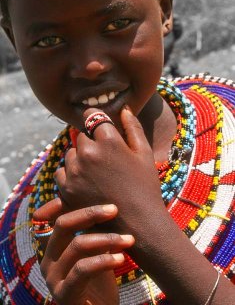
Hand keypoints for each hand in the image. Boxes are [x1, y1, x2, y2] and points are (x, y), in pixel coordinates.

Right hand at [33, 198, 134, 304]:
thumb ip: (94, 230)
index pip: (58, 215)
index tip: (101, 195)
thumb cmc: (100, 281)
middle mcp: (48, 259)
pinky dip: (103, 260)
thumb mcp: (97, 251)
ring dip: (107, 238)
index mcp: (54, 246)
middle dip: (91, 213)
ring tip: (129, 239)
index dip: (75, 203)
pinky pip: (82, 270)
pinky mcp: (63, 294)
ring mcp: (53, 278)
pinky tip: (120, 257)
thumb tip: (110, 200)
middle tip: (115, 209)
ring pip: (77, 245)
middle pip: (64, 224)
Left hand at [55, 106, 163, 234]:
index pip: (92, 115)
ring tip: (98, 174)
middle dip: (91, 142)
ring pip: (71, 153)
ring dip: (80, 158)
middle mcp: (88, 152)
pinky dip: (71, 174)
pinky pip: (61, 171)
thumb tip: (124, 108)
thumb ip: (133, 127)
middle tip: (106, 159)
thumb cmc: (145, 187)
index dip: (96, 120)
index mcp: (108, 140)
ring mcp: (75, 171)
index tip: (99, 126)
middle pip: (82, 136)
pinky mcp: (66, 188)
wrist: (137, 226)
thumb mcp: (144, 153)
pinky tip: (87, 184)